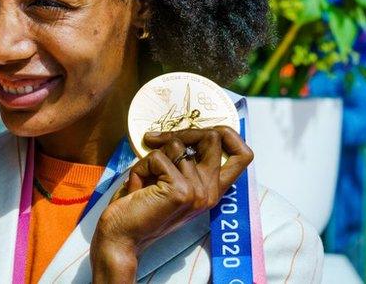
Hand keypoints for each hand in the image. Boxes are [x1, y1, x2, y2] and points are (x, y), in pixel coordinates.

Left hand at [90, 126, 252, 281]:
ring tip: (143, 180)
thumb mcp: (169, 179)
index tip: (201, 130)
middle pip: (214, 137)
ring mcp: (198, 192)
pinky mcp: (181, 191)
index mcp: (212, 190)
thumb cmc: (140, 205)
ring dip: (151, 156)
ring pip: (177, 144)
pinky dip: (141, 166)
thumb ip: (183, 160)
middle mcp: (210, 192)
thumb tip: (182, 129)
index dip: (228, 134)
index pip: (243, 155)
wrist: (121, 236)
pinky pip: (158, 156)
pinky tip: (137, 188)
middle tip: (154, 140)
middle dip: (182, 131)